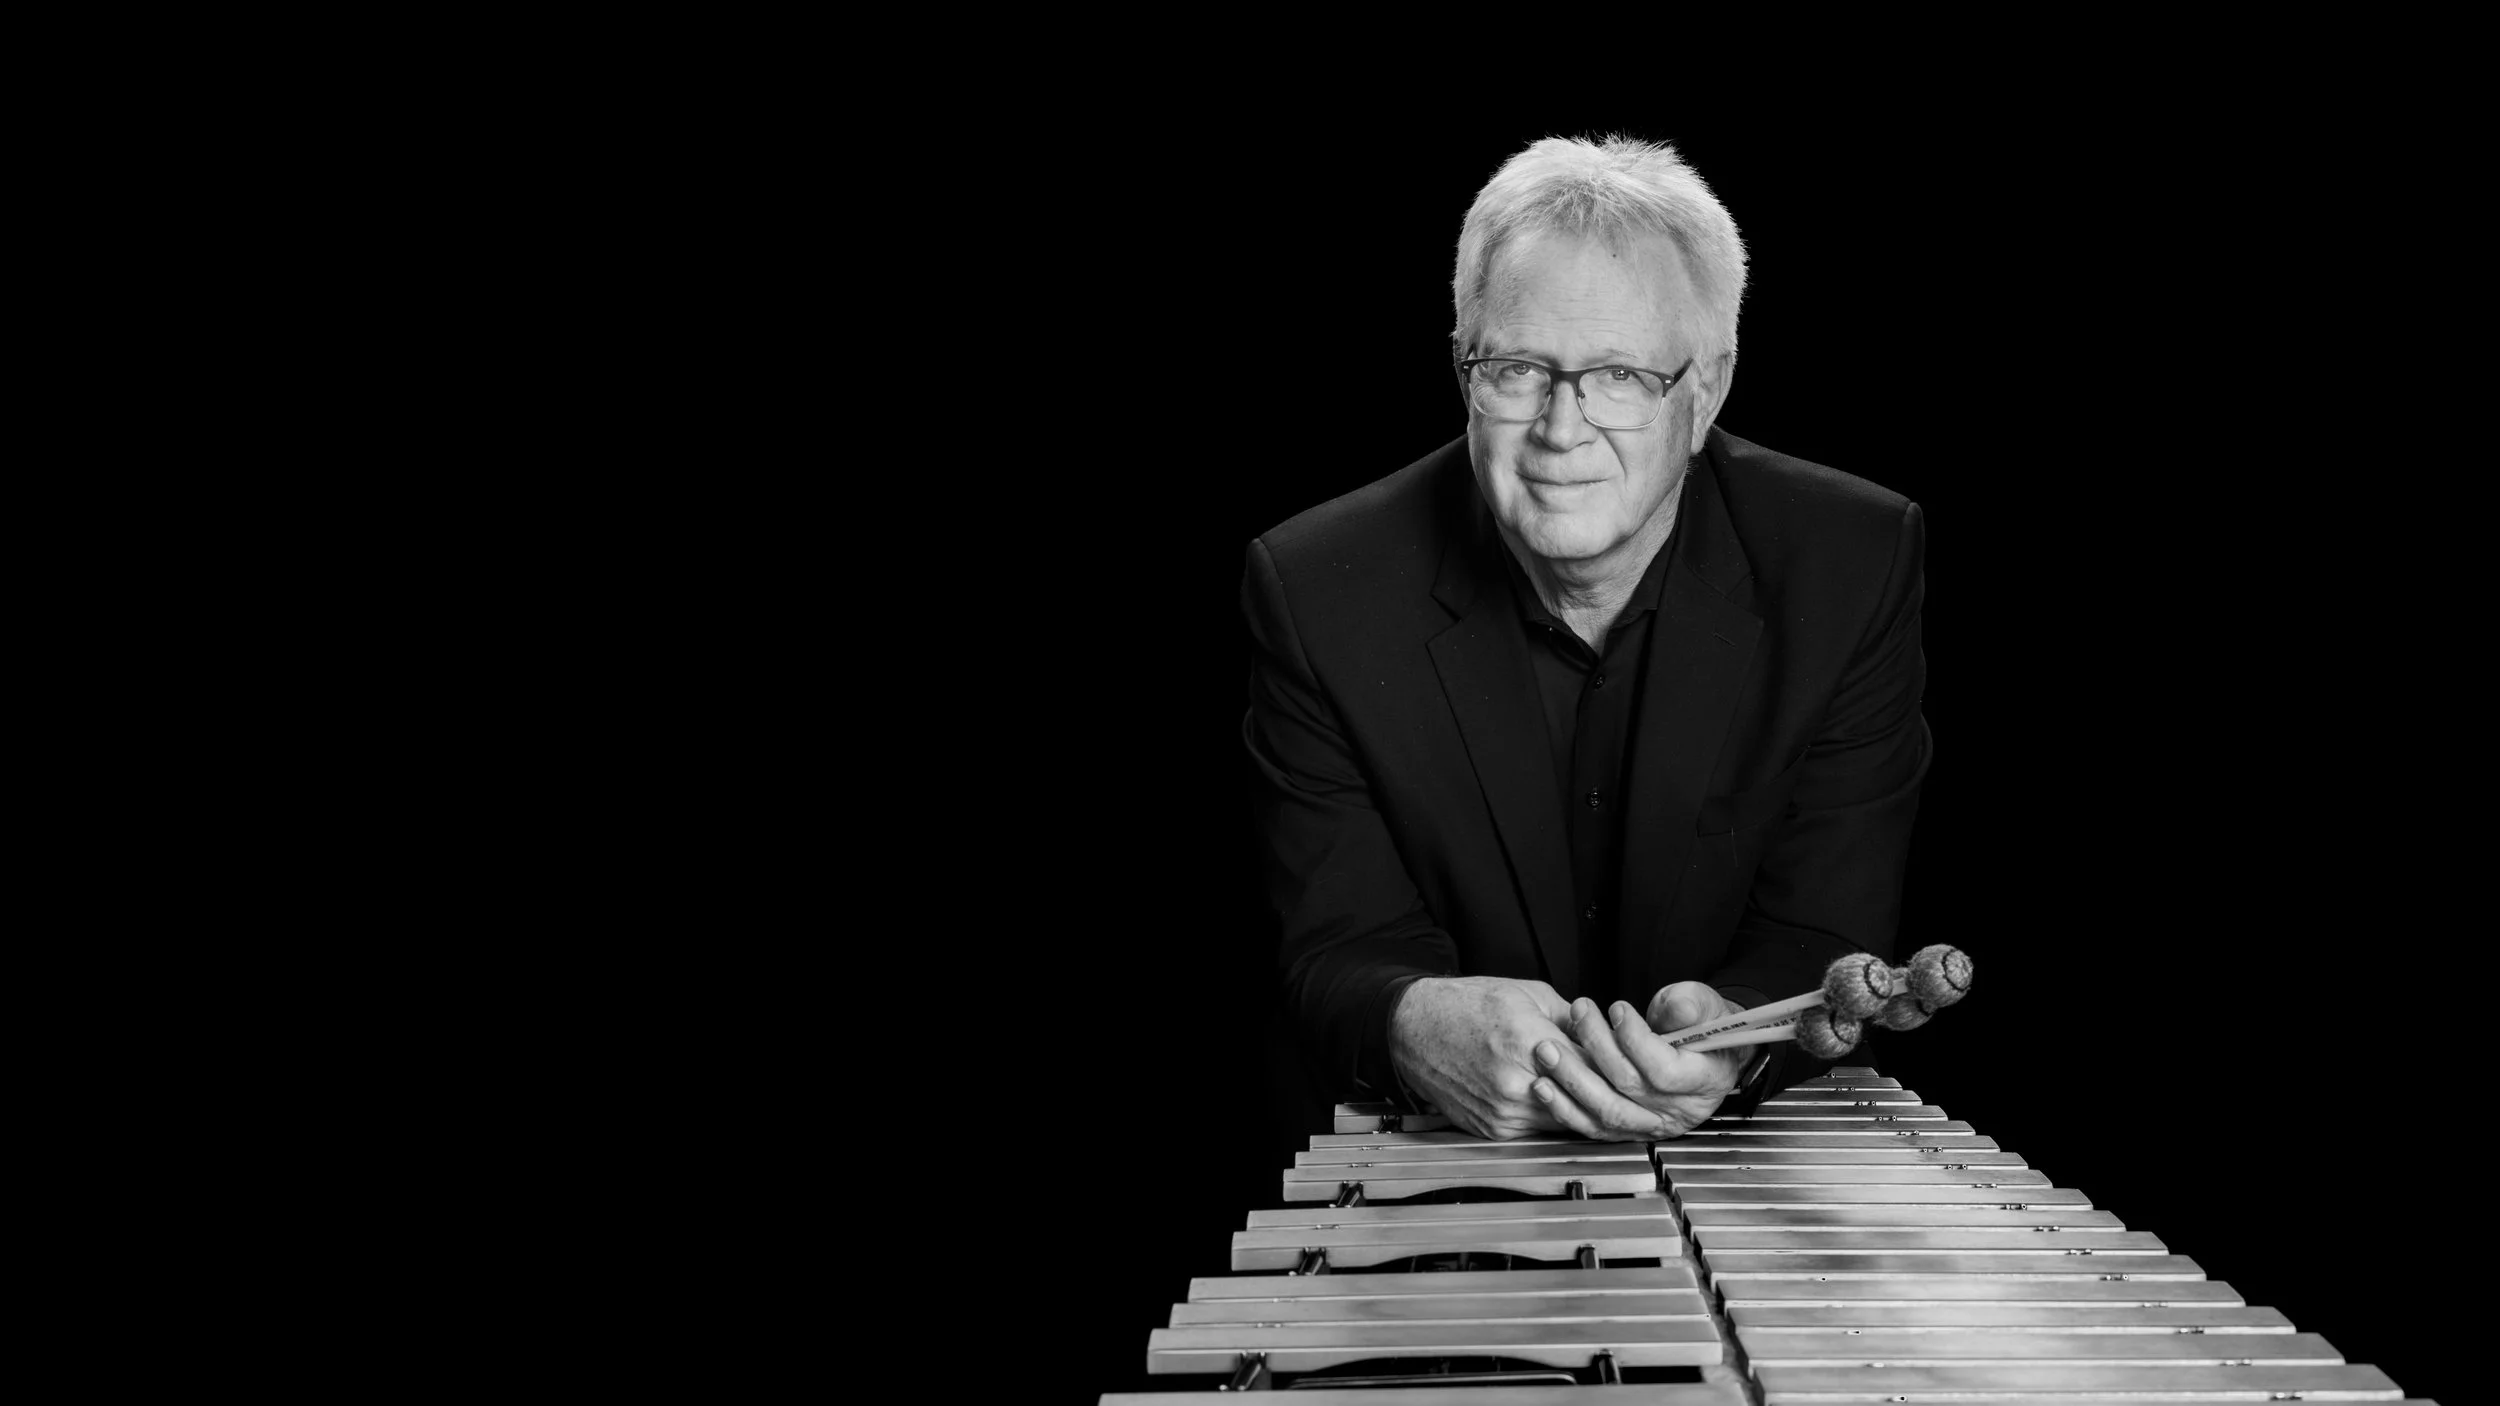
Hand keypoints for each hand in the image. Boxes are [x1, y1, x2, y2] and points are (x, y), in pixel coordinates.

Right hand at [1387, 975, 1675, 1140]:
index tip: (1642, 1075)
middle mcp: (1517, 1082)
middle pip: (1586, 1100)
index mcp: (1529, 1040)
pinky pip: (1539, 1129)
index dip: (1623, 1071)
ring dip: (1585, 1111)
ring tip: (1608, 1104)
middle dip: (1613, 1097)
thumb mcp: (1527, 994)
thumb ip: (1570, 1020)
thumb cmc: (1463, 1006)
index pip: (1595, 1065)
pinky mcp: (1493, 1129)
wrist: (1413, 1029)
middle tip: (1642, 1100)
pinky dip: (1554, 1116)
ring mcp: (1504, 1111)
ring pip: (1566, 1120)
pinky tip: (1564, 1104)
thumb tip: (1606, 1037)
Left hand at [1546, 982, 1752, 1138]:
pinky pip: (1591, 1126)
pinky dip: (1564, 1107)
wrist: (1703, 1053)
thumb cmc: (1703, 1027)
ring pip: (1606, 1111)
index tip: (1618, 1009)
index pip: (1663, 1070)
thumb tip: (1676, 1009)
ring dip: (1572, 1080)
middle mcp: (1676, 1109)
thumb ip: (1691, 1005)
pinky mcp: (1624, 1128)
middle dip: (1596, 1049)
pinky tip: (1544, 1086)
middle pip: (1628, 1088)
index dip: (1636, 1039)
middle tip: (1578, 1014)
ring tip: (1549, 1050)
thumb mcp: (1707, 1006)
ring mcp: (1649, 1123)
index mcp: (1703, 1080)